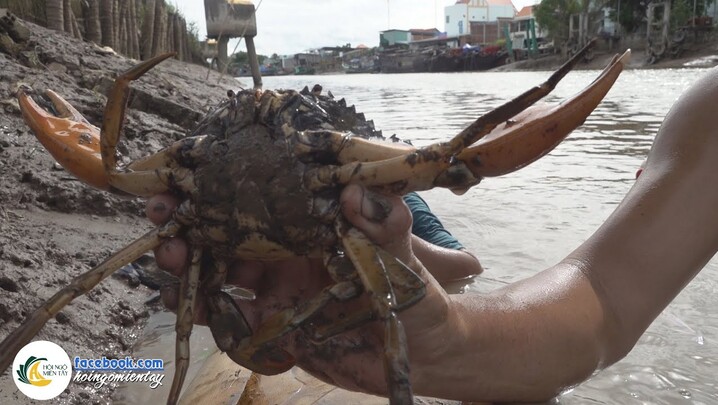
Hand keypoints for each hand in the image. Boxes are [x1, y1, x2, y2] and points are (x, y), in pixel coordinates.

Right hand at [145, 185, 453, 396]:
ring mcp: (277, 290)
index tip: (188, 178)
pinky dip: (205, 312)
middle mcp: (288, 252)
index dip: (220, 186)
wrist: (425, 355)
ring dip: (188, 265)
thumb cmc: (419, 296)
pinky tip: (188, 304)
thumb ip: (386, 227)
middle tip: (164, 219)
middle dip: (189, 222)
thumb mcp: (405, 258)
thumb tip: (356, 192)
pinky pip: (231, 319)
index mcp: (312, 225)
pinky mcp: (275, 328)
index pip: (258, 196)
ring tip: (171, 261)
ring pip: (218, 272)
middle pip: (226, 231)